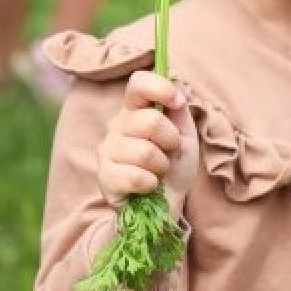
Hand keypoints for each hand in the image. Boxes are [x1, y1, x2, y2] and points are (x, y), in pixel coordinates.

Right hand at [96, 71, 198, 206]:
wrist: (165, 207)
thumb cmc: (172, 168)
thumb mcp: (184, 136)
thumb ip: (178, 111)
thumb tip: (176, 84)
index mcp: (135, 111)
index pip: (137, 83)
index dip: (159, 87)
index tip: (178, 101)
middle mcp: (117, 126)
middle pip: (150, 120)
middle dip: (171, 141)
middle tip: (169, 153)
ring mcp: (107, 151)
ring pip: (145, 151)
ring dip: (162, 166)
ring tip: (158, 172)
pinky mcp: (105, 178)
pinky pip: (136, 177)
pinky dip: (151, 184)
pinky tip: (148, 187)